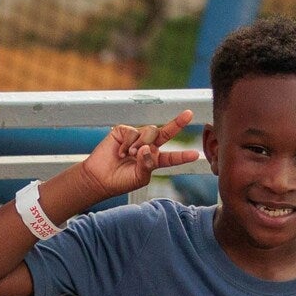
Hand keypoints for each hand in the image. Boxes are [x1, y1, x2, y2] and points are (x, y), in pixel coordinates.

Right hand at [74, 111, 195, 198]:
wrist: (99, 178)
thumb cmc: (120, 181)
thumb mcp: (139, 177)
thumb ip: (148, 164)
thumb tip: (148, 147)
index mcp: (154, 160)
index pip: (171, 157)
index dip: (182, 156)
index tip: (195, 154)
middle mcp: (147, 147)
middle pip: (165, 133)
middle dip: (177, 123)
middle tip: (189, 114)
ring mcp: (136, 138)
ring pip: (150, 132)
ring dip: (141, 144)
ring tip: (130, 155)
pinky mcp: (123, 131)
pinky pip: (133, 132)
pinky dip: (128, 143)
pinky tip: (121, 152)